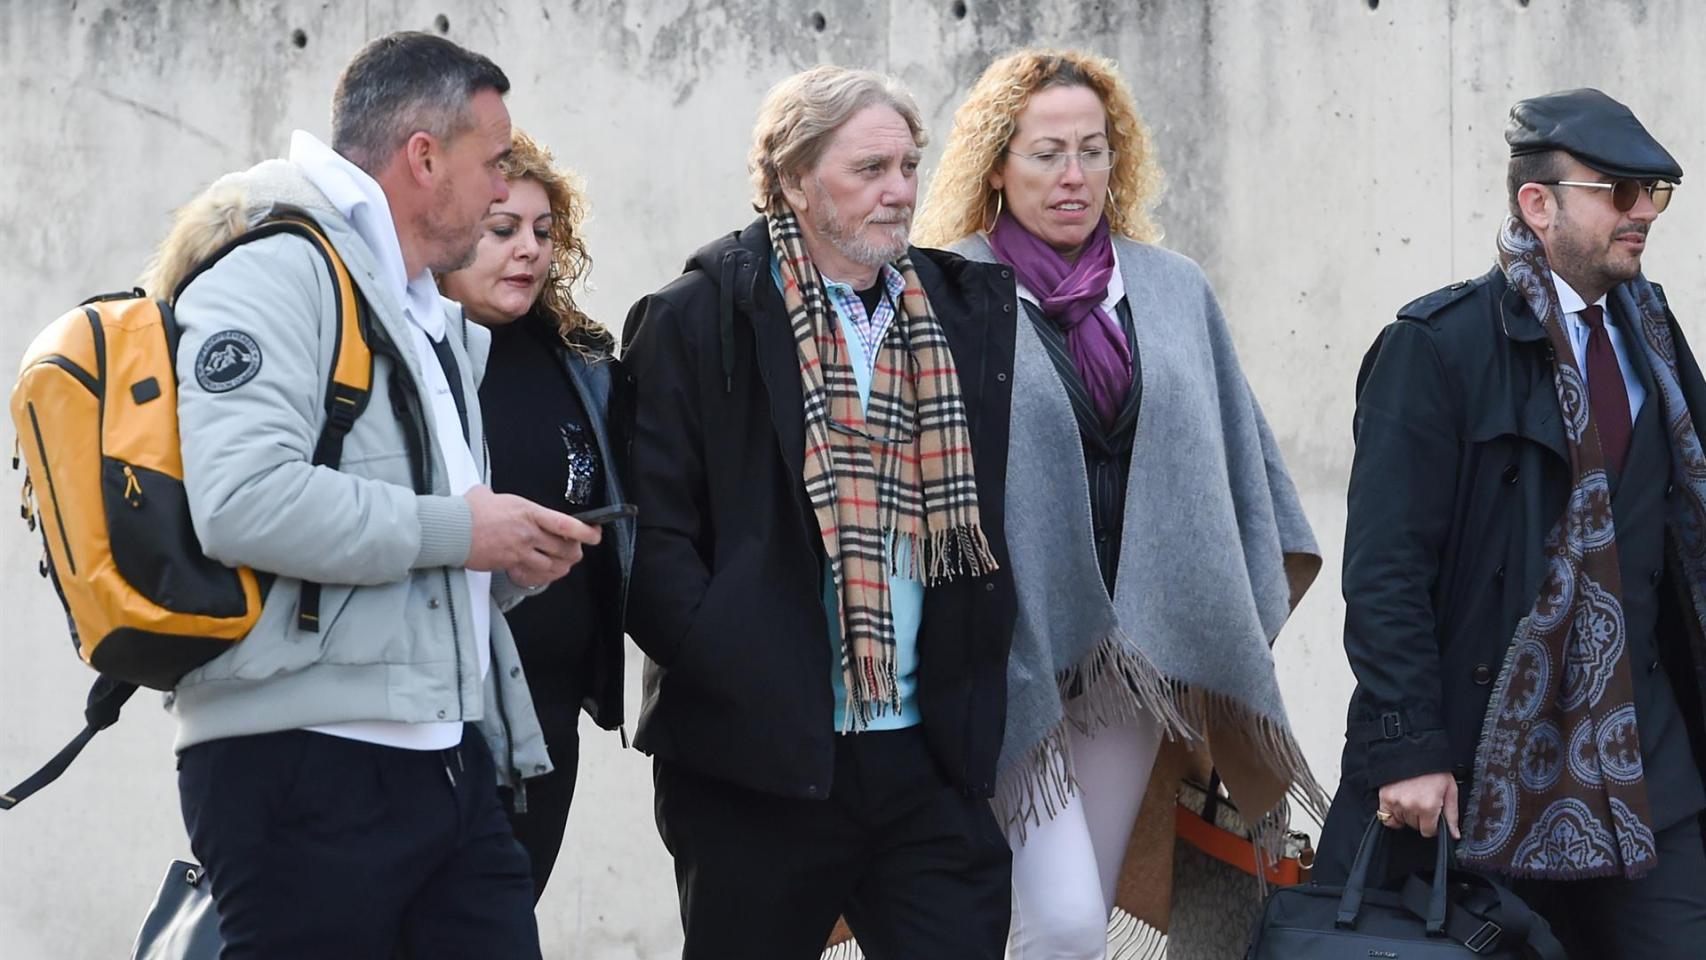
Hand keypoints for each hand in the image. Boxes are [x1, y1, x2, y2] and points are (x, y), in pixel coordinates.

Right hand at [464, 486, 601, 587]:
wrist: (451, 529)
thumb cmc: (468, 511)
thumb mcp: (490, 494)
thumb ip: (502, 499)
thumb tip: (493, 496)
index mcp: (529, 512)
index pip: (566, 524)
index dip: (586, 531)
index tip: (595, 533)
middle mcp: (528, 533)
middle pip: (565, 549)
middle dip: (575, 551)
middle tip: (576, 549)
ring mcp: (520, 551)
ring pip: (553, 566)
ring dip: (562, 566)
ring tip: (563, 562)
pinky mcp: (509, 565)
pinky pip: (534, 575)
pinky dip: (543, 576)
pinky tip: (543, 572)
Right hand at [1377, 772, 1459, 838]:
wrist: (1415, 752)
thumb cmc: (1434, 770)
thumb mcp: (1450, 791)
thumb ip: (1452, 816)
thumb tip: (1454, 834)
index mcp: (1428, 806)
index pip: (1428, 831)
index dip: (1433, 825)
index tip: (1432, 816)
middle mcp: (1411, 806)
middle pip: (1415, 826)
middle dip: (1421, 818)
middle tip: (1423, 802)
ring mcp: (1396, 802)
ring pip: (1402, 821)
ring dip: (1407, 815)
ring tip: (1412, 799)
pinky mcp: (1385, 797)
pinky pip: (1386, 817)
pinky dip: (1392, 815)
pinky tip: (1400, 805)